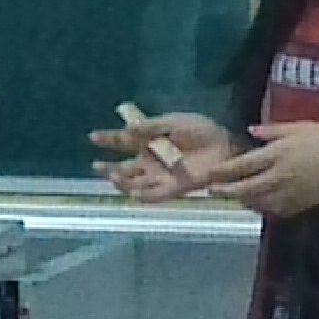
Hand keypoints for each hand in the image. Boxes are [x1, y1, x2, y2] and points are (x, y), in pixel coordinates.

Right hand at [91, 110, 235, 202]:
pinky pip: (153, 196)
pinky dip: (141, 195)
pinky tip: (132, 191)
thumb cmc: (201, 130)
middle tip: (97, 165)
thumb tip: (127, 128)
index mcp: (149, 141)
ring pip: (134, 184)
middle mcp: (151, 161)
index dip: (108, 139)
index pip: (123, 141)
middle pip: (124, 168)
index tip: (93, 136)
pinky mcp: (173, 188)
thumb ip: (150, 127)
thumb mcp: (173, 122)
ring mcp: (160, 176)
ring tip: (113, 175)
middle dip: (108, 168)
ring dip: (121, 181)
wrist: (225, 145)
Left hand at [206, 121, 318, 216]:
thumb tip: (251, 131)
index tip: (209, 173)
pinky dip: (263, 208)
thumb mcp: (300, 127)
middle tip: (211, 191)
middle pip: (245, 188)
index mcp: (277, 155)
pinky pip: (275, 211)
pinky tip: (259, 204)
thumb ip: (273, 131)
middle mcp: (279, 177)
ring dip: (242, 201)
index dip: (223, 171)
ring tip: (233, 197)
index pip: (242, 166)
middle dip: (226, 191)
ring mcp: (289, 194)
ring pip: (258, 202)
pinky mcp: (300, 206)